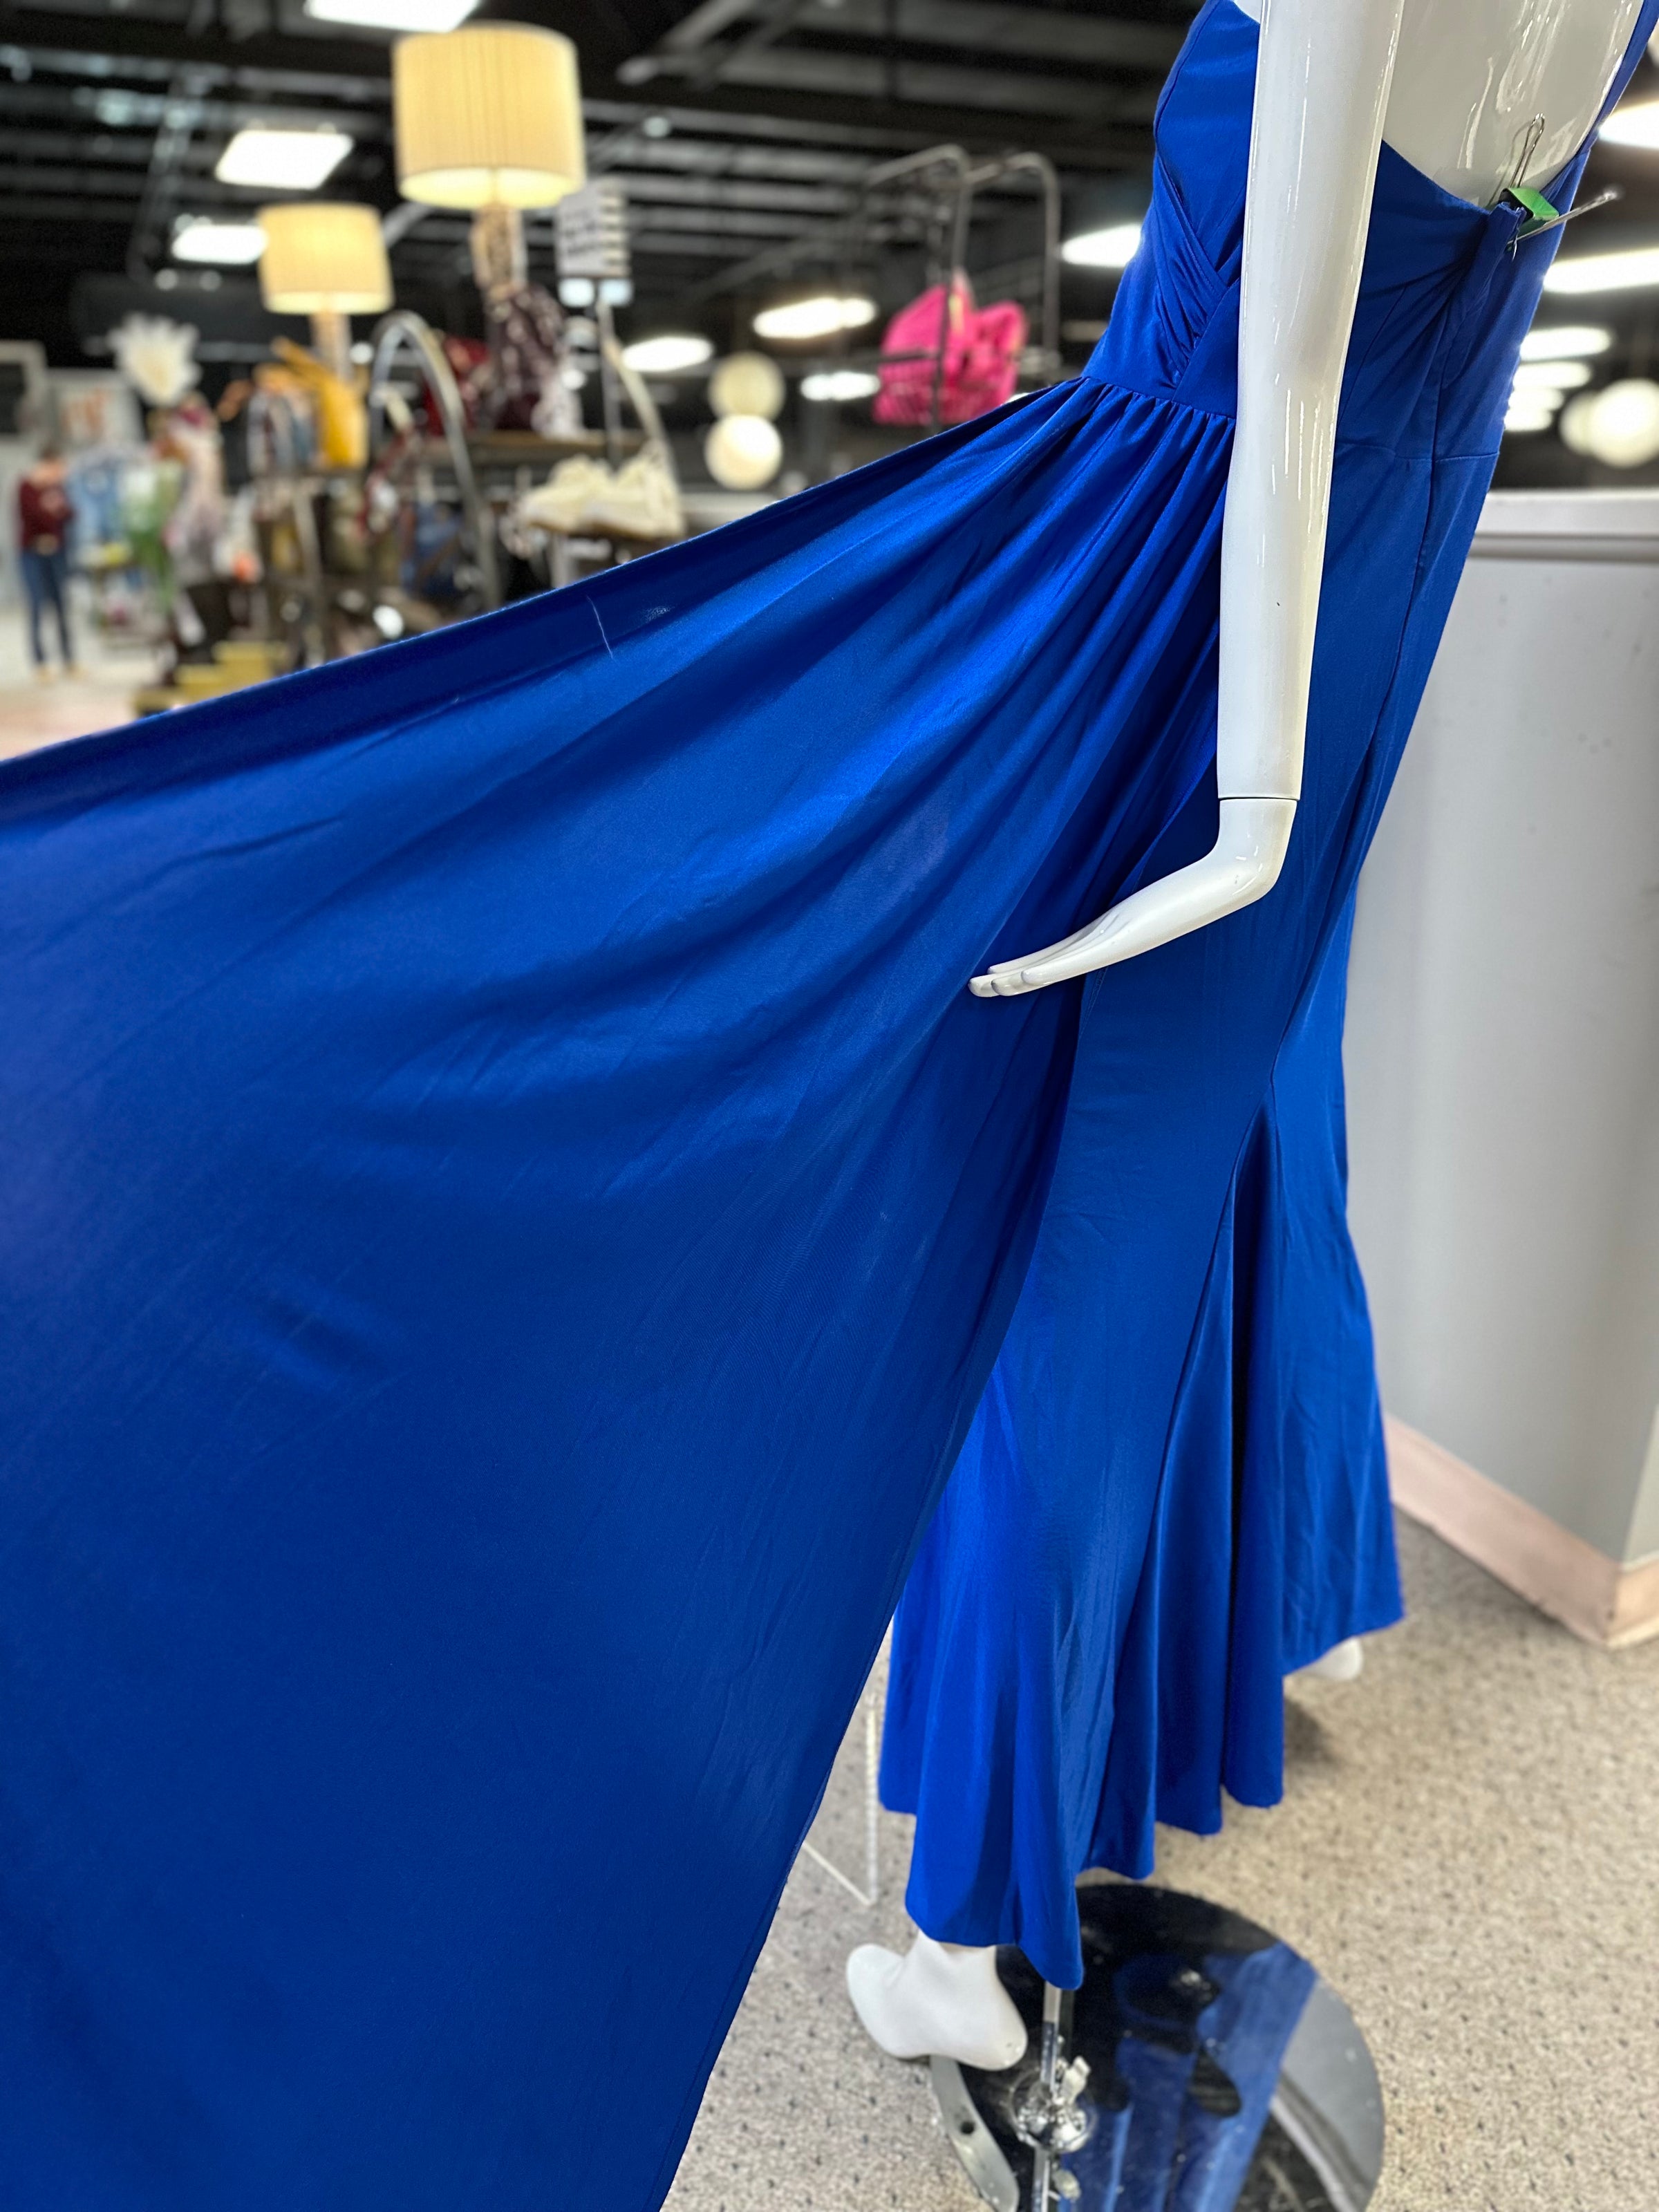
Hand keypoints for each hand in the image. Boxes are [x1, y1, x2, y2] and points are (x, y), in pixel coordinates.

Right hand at [969, 796, 1295, 997]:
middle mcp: (1112, 943)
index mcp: (1117, 929)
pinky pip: (1073, 960)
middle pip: (1050, 964)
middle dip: (1011, 978)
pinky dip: (1042, 970)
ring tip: (982, 987)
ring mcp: (1116, 944)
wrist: (1234, 877)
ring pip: (1053, 969)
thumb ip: (1138, 859)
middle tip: (975, 987)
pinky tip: (1016, 977)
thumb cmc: (1203, 869)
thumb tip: (1121, 842)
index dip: (1028, 959)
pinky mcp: (1123, 940)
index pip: (1061, 949)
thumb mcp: (1162, 867)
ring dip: (1016, 980)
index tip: (997, 968)